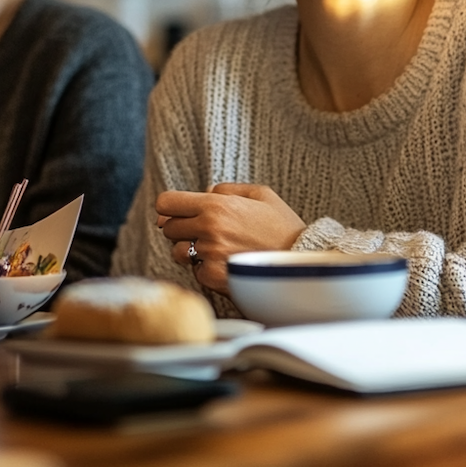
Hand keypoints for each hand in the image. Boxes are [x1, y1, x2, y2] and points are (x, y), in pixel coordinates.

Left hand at [157, 184, 305, 294]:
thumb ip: (227, 189)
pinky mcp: (213, 278)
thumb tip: (202, 192)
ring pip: (178, 252)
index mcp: (216, 205)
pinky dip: (206, 268)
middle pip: (169, 228)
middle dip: (183, 227)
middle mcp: (208, 229)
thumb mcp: (261, 194)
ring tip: (217, 248)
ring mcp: (209, 255)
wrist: (299, 260)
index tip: (179, 212)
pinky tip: (227, 263)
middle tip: (205, 230)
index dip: (170, 207)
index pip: (166, 203)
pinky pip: (195, 272)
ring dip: (191, 250)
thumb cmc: (282, 225)